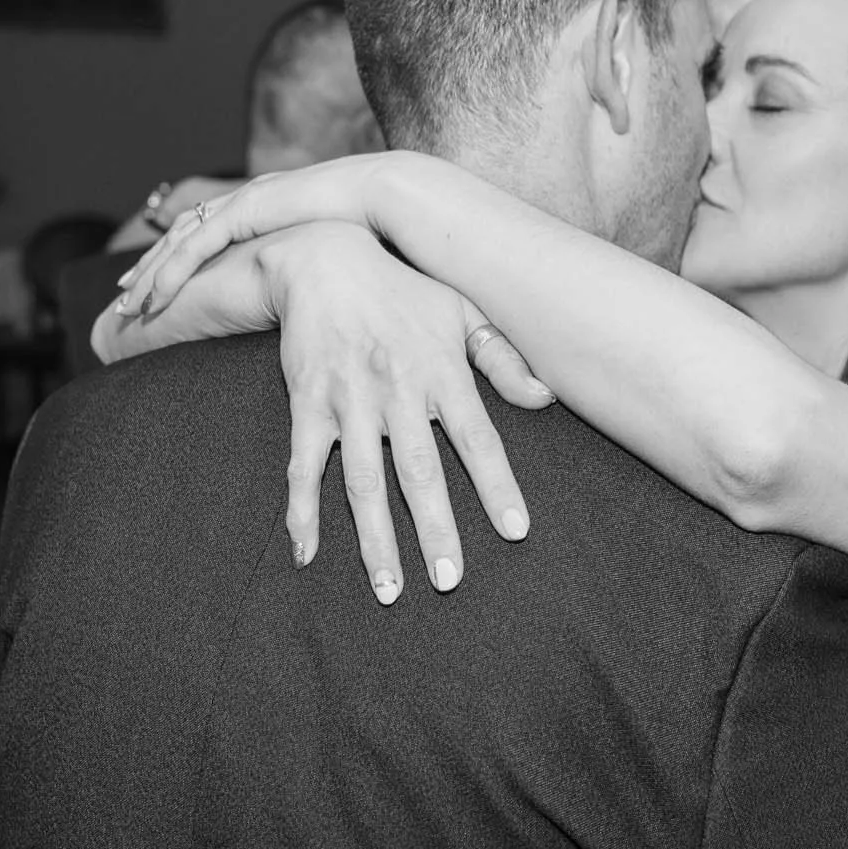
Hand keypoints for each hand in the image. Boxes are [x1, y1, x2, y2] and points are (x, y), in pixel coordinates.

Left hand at [118, 151, 411, 321]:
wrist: (390, 198)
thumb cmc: (380, 230)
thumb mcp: (338, 254)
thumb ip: (323, 271)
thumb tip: (330, 307)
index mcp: (269, 207)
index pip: (212, 232)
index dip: (181, 258)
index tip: (160, 285)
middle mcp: (250, 200)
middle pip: (185, 234)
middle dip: (152, 264)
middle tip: (126, 293)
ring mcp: (245, 202)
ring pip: (180, 241)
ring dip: (151, 272)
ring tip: (129, 303)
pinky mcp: (246, 211)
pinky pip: (195, 246)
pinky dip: (171, 272)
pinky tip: (155, 298)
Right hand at [261, 224, 552, 603]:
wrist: (323, 258)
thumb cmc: (404, 290)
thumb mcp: (461, 310)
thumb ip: (503, 357)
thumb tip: (545, 398)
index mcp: (441, 372)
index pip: (477, 439)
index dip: (496, 486)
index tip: (515, 532)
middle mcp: (397, 390)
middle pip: (419, 472)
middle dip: (435, 530)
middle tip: (449, 582)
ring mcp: (348, 401)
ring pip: (363, 481)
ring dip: (375, 539)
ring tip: (389, 590)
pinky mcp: (307, 405)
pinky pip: (303, 466)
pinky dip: (302, 511)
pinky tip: (307, 553)